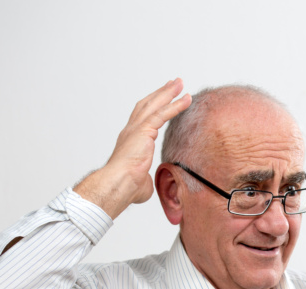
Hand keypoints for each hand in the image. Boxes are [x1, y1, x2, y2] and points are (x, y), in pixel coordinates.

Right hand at [74, 79, 191, 218]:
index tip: (163, 99)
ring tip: (180, 83)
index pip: (142, 118)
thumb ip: (146, 179)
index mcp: (130, 140)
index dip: (153, 107)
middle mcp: (131, 130)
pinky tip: (186, 99)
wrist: (119, 183)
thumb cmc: (127, 186)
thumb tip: (148, 186)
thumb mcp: (141, 181)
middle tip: (173, 83)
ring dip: (168, 92)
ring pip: (154, 104)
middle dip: (161, 93)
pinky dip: (175, 105)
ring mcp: (136, 129)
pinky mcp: (144, 130)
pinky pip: (162, 113)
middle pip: (147, 104)